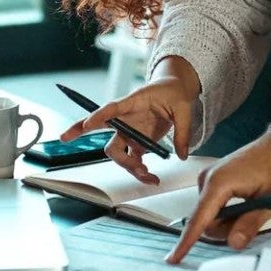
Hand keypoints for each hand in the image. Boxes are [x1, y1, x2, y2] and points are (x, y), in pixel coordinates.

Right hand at [59, 75, 196, 183]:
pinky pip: (133, 160)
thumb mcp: (182, 107)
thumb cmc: (172, 92)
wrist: (174, 91)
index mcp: (132, 102)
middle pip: (110, 140)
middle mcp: (125, 120)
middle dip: (116, 155)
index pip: (111, 109)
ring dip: (130, 167)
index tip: (87, 124)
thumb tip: (181, 154)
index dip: (98, 116)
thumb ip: (182, 130)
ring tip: (149, 177)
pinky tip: (151, 178)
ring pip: (120, 154)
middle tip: (133, 165)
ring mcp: (130, 133)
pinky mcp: (138, 143)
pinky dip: (140, 172)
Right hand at [166, 135, 270, 261]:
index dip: (186, 242)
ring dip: (228, 221)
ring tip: (253, 206)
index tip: (173, 259)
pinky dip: (227, 212)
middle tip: (254, 218)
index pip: (199, 219)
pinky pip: (213, 206)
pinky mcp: (213, 179)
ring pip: (209, 215)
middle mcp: (207, 179)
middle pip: (205, 221)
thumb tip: (233, 244)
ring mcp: (208, 178)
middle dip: (225, 229)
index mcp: (219, 183)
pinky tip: (245, 203)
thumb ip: (251, 223)